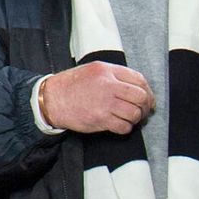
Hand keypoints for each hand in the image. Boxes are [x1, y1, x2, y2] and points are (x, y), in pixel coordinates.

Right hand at [38, 62, 155, 133]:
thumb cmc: (71, 86)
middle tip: (140, 111)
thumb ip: (113, 76)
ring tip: (126, 118)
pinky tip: (117, 124)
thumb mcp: (92, 71)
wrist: (51, 99)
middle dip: (144, 106)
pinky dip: (124, 128)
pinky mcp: (100, 118)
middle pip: (141, 97)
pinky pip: (124, 127)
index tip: (147, 99)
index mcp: (105, 70)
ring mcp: (104, 102)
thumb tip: (137, 88)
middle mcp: (107, 84)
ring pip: (135, 113)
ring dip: (134, 119)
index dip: (147, 91)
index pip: (139, 79)